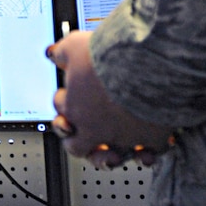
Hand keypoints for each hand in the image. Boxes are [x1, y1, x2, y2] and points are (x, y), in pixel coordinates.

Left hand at [49, 31, 174, 168]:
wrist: (148, 64)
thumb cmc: (110, 56)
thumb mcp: (76, 46)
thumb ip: (63, 53)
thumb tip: (54, 54)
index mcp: (75, 107)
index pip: (62, 108)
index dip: (65, 100)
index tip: (71, 92)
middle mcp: (96, 128)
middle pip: (76, 145)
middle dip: (77, 140)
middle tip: (83, 128)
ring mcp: (123, 137)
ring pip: (109, 159)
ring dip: (108, 158)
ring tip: (112, 153)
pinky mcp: (150, 139)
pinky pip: (148, 155)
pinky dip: (147, 155)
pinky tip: (146, 151)